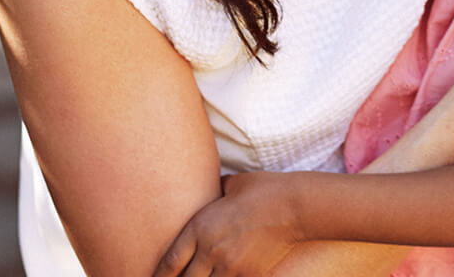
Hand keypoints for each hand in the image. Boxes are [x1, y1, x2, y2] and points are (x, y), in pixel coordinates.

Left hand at [152, 172, 299, 276]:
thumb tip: (207, 192)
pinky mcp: (250, 276)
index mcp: (200, 227)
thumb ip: (212, 194)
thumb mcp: (230, 186)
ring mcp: (231, 266)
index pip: (170, 262)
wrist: (296, 206)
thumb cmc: (263, 189)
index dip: (158, 276)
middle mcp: (211, 250)